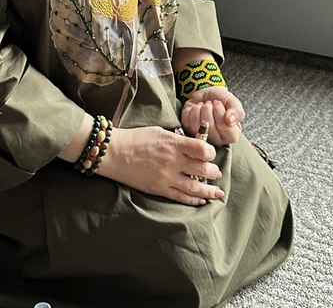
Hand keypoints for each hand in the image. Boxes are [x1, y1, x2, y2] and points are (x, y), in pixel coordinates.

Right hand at [97, 126, 224, 205]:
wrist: (115, 153)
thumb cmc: (136, 138)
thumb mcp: (159, 132)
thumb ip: (176, 140)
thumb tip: (191, 146)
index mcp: (173, 143)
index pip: (202, 149)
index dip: (210, 153)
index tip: (210, 154)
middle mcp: (173, 161)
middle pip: (202, 169)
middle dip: (213, 172)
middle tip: (216, 173)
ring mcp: (166, 177)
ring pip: (195, 187)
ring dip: (209, 190)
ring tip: (217, 192)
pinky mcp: (159, 189)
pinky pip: (181, 197)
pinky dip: (194, 200)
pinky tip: (201, 200)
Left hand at [181, 86, 244, 147]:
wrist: (207, 94)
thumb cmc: (221, 99)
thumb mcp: (232, 101)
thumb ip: (237, 111)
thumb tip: (230, 120)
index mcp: (232, 135)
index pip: (226, 129)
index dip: (220, 113)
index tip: (219, 104)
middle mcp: (218, 140)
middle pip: (210, 128)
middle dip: (208, 109)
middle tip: (211, 103)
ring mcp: (204, 137)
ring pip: (198, 126)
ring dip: (200, 109)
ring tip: (205, 106)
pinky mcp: (190, 131)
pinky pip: (189, 123)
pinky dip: (192, 111)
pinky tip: (197, 108)